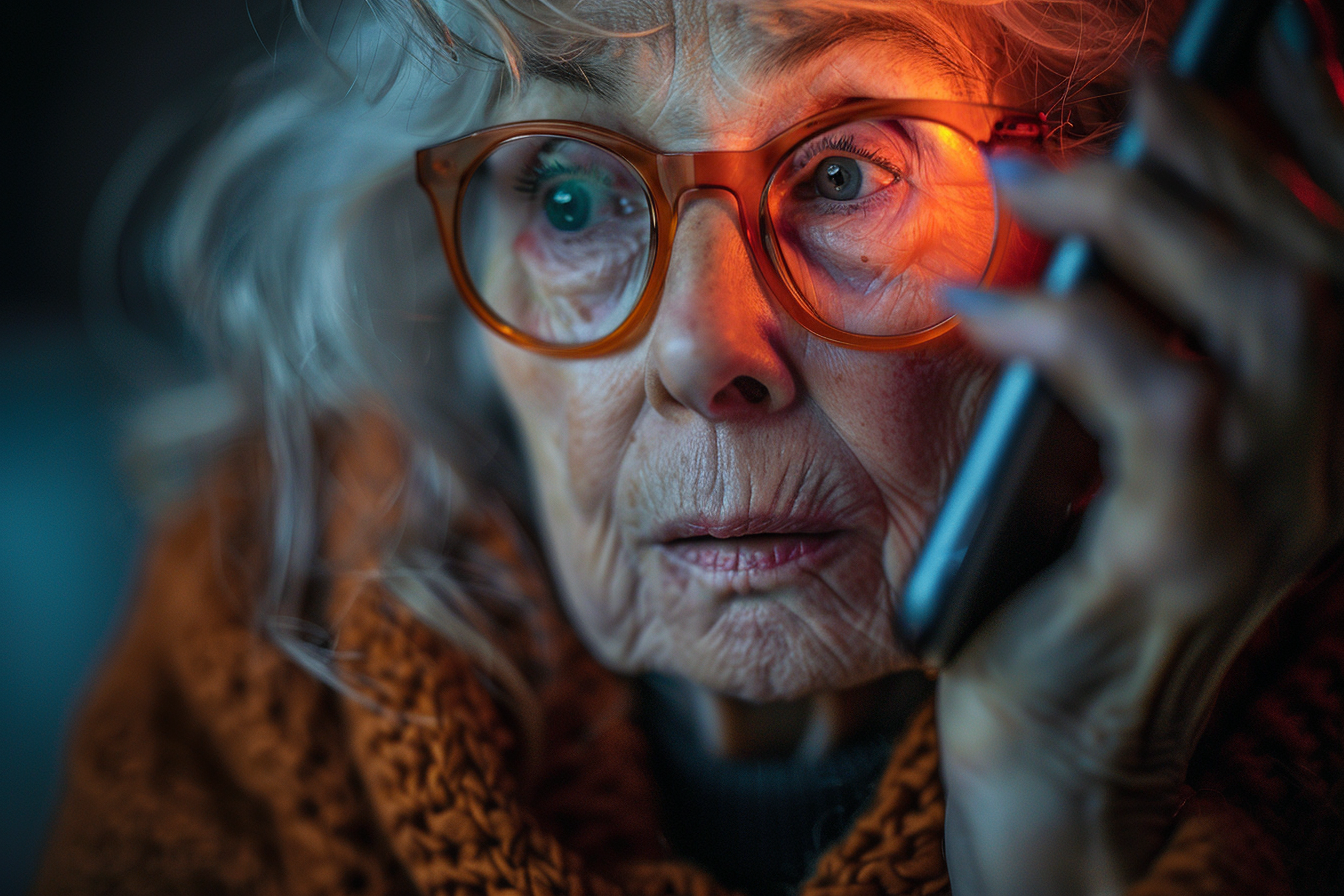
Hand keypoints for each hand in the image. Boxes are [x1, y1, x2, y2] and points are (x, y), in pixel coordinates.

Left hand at [934, 33, 1343, 895]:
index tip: (1266, 47)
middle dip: (1223, 149)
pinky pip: (1153, 396)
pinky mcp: (1188, 547)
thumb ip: (1139, 355)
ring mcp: (1274, 506)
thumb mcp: (1122, 458)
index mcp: (1317, 429)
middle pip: (1313, 258)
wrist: (1058, 749)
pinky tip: (984, 305)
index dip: (1318, 139)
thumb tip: (1090, 229)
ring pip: (1259, 306)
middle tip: (1133, 84)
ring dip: (1143, 215)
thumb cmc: (1071, 593)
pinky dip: (1067, 328)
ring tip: (1038, 170)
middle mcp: (1327, 459)